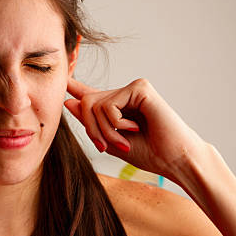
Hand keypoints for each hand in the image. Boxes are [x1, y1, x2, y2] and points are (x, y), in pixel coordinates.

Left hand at [64, 77, 207, 184]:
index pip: (90, 93)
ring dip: (105, 130)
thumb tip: (68, 101)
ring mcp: (133, 88)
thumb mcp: (110, 141)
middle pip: (85, 103)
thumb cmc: (149, 154)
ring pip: (93, 104)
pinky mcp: (140, 87)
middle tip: (107, 145)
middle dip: (92, 129)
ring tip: (125, 140)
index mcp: (117, 107)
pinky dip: (116, 123)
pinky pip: (108, 105)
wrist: (174, 160)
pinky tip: (135, 128)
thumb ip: (90, 122)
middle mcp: (124, 94)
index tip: (61, 75)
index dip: (74, 85)